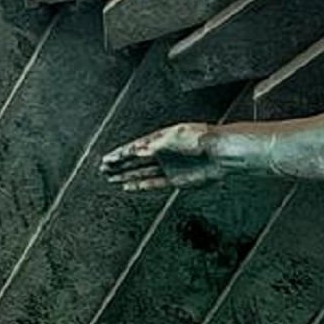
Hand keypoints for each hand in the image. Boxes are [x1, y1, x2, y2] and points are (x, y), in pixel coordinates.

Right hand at [100, 122, 223, 192]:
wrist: (222, 152)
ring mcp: (169, 166)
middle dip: (119, 164)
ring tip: (110, 177)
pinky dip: (139, 185)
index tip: (107, 158)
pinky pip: (153, 183)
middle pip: (136, 159)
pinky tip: (128, 187)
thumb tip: (137, 151)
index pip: (136, 146)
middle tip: (102, 168)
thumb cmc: (202, 138)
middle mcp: (164, 152)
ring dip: (125, 175)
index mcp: (162, 138)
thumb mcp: (175, 136)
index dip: (121, 153)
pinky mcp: (176, 179)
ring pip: (141, 172)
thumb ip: (155, 145)